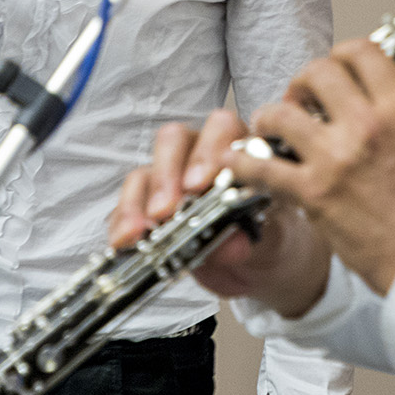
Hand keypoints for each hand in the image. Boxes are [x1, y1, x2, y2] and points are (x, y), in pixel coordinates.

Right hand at [110, 112, 332, 315]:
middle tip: (166, 209)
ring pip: (145, 171)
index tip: (200, 184)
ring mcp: (169, 179)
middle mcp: (200, 156)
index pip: (221, 129)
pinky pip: (127, 207)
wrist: (260, 265)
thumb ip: (255, 237)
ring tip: (139, 232)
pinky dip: (122, 224)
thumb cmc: (271, 236)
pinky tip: (124, 242)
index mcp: (238, 150)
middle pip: (174, 141)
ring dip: (139, 201)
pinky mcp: (148, 207)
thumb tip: (230, 242)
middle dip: (167, 174)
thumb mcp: (272, 239)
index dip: (208, 151)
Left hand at [229, 39, 394, 297]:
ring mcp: (336, 157)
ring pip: (280, 113)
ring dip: (269, 119)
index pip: (362, 52)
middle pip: (317, 73)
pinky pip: (262, 165)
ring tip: (270, 129)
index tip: (335, 69)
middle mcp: (367, 126)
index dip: (342, 54)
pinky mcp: (312, 192)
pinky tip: (240, 162)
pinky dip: (244, 163)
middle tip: (300, 99)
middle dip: (302, 83)